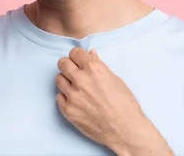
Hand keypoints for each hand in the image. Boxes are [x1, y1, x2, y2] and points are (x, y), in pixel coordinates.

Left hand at [56, 47, 171, 155]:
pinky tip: (76, 101)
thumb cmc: (125, 105)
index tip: (79, 62)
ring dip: (66, 81)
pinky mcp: (68, 110)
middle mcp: (81, 80)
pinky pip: (58, 97)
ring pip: (58, 79)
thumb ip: (99, 65)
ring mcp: (73, 95)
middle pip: (62, 63)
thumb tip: (90, 54)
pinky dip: (66, 97)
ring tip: (76, 88)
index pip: (74, 52)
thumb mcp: (115, 79)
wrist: (125, 130)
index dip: (77, 57)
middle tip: (75, 73)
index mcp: (94, 68)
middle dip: (68, 66)